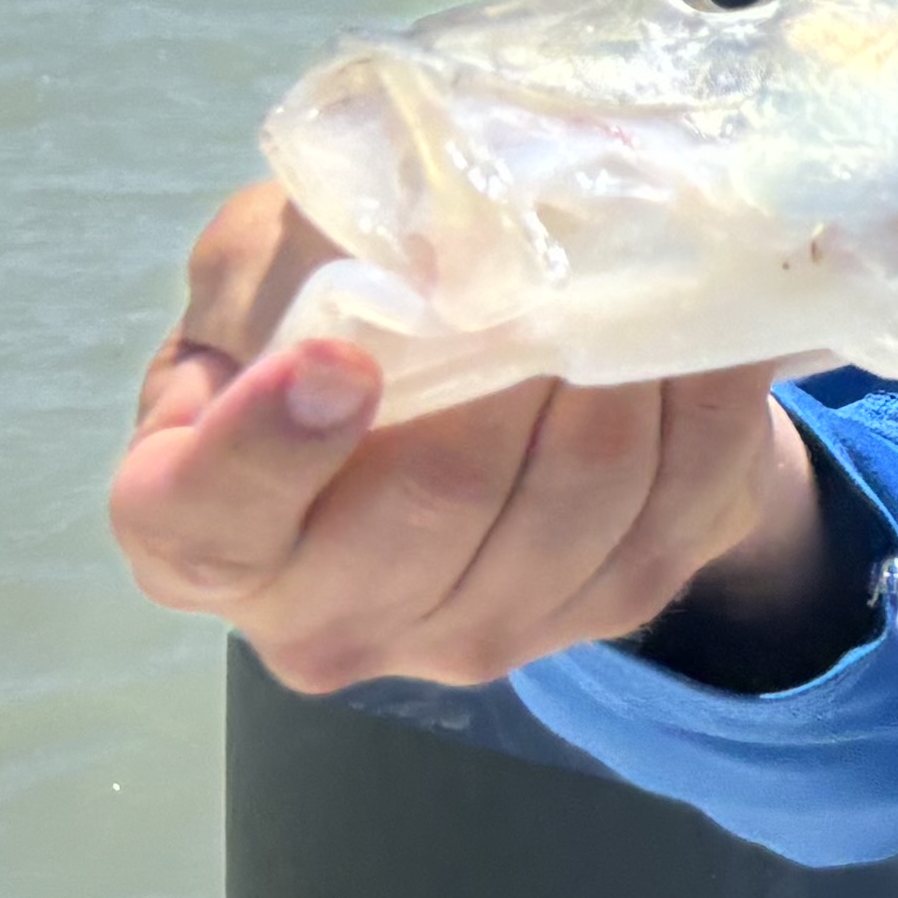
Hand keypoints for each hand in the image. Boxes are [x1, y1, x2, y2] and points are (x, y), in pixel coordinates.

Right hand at [108, 181, 840, 693]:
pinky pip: (683, 495)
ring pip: (577, 497)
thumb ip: (297, 267)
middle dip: (501, 365)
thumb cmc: (327, 307)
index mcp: (200, 533)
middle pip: (434, 500)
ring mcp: (475, 635)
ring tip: (623, 271)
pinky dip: (697, 393)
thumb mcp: (267, 264)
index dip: (270, 447)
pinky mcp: (611, 605)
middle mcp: (326, 621)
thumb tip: (429, 263)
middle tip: (535, 263)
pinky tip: (689, 322)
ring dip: (612, 368)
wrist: (474, 370)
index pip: (209, 518)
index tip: (337, 359)